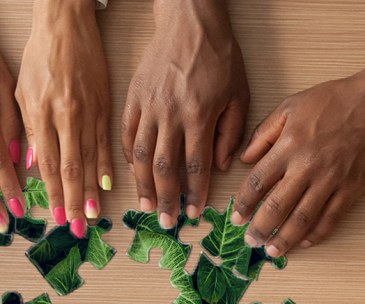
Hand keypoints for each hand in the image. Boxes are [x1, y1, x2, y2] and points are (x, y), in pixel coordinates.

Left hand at [17, 0, 111, 236]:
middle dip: (72, 202)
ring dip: (90, 191)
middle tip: (74, 228)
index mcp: (42, 113)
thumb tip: (32, 166)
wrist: (67, 23)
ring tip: (94, 215)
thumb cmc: (40, 54)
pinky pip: (105, 141)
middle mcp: (66, 117)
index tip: (54, 218)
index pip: (48, 164)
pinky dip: (106, 164)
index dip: (52, 194)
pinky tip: (108, 184)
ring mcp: (88, 112)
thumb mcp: (22, 90)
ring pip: (89, 159)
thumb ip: (28, 130)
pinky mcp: (103, 105)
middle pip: (70, 169)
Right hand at [123, 0, 248, 225]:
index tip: (193, 212)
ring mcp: (148, 105)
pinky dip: (127, 157)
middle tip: (166, 222)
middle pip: (165, 168)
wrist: (190, 21)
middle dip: (166, 199)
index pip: (195, 166)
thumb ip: (230, 133)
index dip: (194, 194)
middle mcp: (171, 114)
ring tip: (146, 207)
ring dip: (143, 185)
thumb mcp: (238, 94)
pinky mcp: (133, 96)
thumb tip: (219, 167)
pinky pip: (126, 132)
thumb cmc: (220, 57)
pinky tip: (132, 174)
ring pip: (140, 155)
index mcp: (200, 115)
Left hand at [232, 34, 364, 255]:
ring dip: (285, 239)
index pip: (258, 182)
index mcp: (288, 146)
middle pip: (277, 207)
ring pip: (302, 219)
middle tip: (251, 241)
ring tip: (273, 251)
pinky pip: (330, 218)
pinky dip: (316, 234)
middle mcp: (307, 167)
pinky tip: (304, 243)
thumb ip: (265, 133)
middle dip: (260, 229)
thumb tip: (246, 158)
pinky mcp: (350, 189)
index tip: (235, 217)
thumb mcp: (291, 106)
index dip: (244, 203)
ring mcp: (330, 181)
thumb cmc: (334, 100)